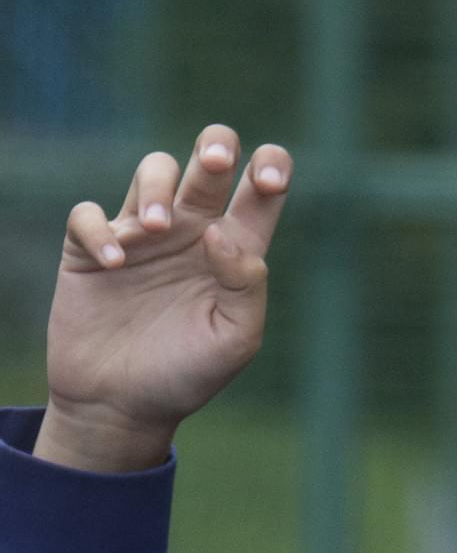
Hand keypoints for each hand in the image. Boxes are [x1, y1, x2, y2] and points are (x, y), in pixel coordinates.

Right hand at [36, 125, 292, 470]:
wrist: (124, 406)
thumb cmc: (187, 374)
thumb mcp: (235, 341)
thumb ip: (245, 287)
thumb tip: (222, 232)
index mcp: (233, 252)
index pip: (260, 194)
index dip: (271, 169)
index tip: (266, 179)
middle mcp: (192, 234)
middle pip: (207, 162)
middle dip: (215, 146)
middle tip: (216, 162)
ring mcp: (142, 237)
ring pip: (153, 171)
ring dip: (156, 187)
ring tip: (157, 227)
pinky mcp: (92, 249)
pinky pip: (90, 215)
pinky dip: (100, 231)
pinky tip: (115, 265)